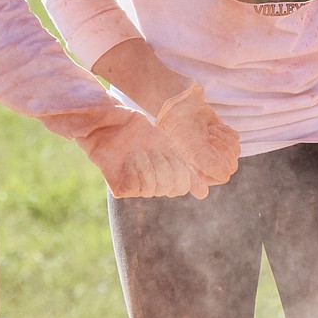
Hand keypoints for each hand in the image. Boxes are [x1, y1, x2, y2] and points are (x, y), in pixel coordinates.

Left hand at [77, 111, 208, 198]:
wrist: (113, 123)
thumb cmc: (141, 132)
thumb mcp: (169, 145)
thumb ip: (186, 168)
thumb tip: (204, 193)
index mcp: (167, 176)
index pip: (181, 186)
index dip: (178, 169)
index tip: (169, 153)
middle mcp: (154, 184)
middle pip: (168, 187)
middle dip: (162, 164)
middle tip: (151, 150)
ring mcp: (138, 187)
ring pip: (152, 187)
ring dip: (147, 164)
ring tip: (136, 152)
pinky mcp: (120, 188)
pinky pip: (134, 187)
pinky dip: (133, 170)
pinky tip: (127, 160)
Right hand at [155, 84, 239, 184]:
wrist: (181, 109)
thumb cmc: (184, 132)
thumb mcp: (195, 150)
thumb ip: (209, 166)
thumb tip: (226, 175)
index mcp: (202, 174)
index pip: (223, 175)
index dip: (219, 159)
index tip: (207, 146)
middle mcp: (211, 167)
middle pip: (232, 163)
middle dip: (222, 145)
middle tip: (207, 136)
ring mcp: (218, 154)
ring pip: (235, 151)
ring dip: (222, 136)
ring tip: (207, 131)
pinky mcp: (224, 140)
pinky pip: (236, 139)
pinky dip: (225, 130)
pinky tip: (212, 128)